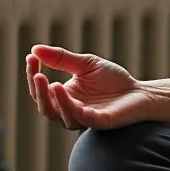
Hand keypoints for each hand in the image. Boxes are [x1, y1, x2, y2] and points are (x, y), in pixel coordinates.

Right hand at [26, 44, 153, 129]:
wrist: (138, 92)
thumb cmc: (112, 80)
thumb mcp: (85, 64)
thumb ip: (61, 59)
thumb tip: (34, 49)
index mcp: (64, 97)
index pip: (41, 90)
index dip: (33, 75)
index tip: (30, 57)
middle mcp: (69, 110)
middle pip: (45, 106)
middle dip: (38, 91)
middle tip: (37, 74)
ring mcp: (83, 118)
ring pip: (60, 116)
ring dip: (54, 101)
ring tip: (52, 83)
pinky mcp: (98, 121)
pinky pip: (81, 118)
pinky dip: (71, 107)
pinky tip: (65, 91)